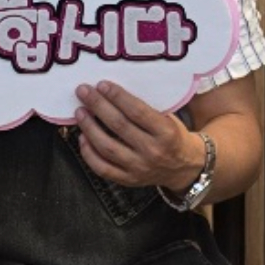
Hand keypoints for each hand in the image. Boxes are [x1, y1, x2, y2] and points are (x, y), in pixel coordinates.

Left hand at [74, 81, 204, 190]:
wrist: (184, 167)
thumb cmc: (173, 135)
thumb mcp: (170, 117)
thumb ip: (147, 106)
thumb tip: (114, 90)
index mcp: (166, 132)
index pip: (137, 112)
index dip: (117, 97)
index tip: (102, 84)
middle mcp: (152, 151)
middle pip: (119, 126)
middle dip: (98, 106)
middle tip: (84, 91)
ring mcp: (139, 168)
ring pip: (107, 147)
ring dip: (89, 128)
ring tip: (80, 112)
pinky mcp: (129, 180)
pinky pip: (103, 168)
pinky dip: (89, 154)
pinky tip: (82, 138)